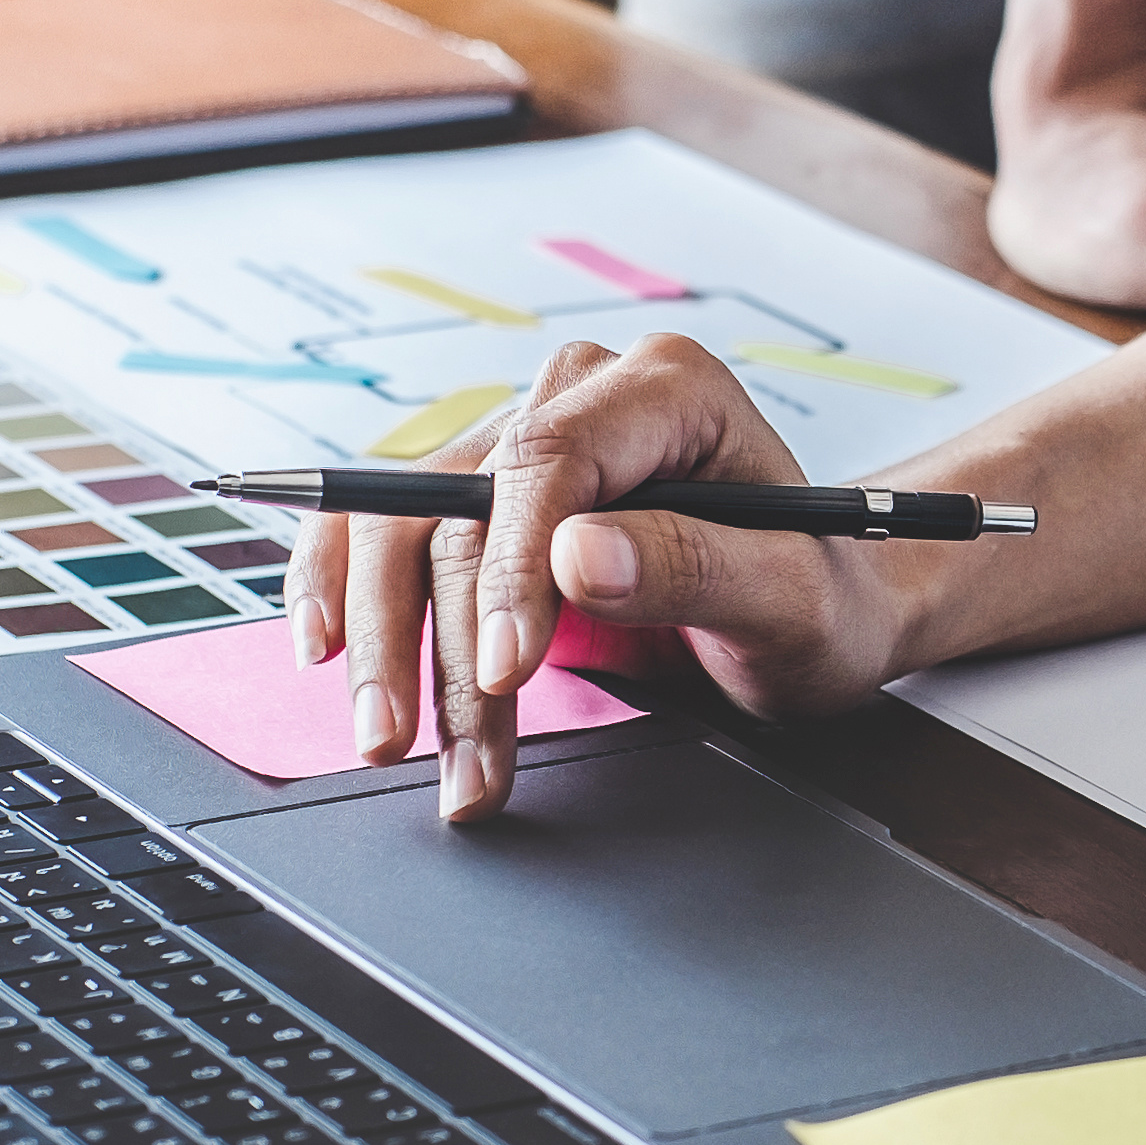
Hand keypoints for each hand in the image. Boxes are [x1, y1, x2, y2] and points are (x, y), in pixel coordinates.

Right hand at [282, 335, 920, 823]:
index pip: (548, 460)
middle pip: (464, 506)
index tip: (510, 669)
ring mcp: (520, 442)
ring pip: (406, 527)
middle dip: (446, 643)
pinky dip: (342, 588)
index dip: (512, 567)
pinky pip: (382, 527)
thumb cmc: (819, 597)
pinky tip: (325, 649)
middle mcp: (581, 396)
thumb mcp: (791, 599)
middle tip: (447, 755)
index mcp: (668, 389)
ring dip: (387, 643)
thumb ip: (696, 565)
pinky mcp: (479, 497)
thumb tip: (580, 556)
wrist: (815, 612)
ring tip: (393, 742)